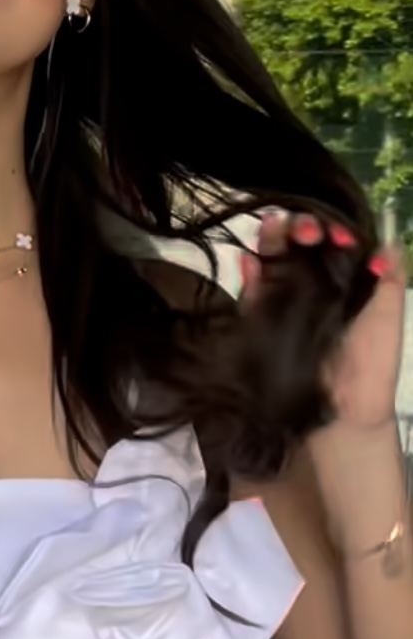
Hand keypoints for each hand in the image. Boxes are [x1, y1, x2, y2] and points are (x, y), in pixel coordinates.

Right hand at [239, 211, 406, 435]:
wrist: (344, 412)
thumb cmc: (371, 364)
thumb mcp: (389, 312)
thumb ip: (391, 274)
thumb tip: (388, 241)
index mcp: (343, 282)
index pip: (332, 241)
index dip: (334, 229)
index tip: (342, 237)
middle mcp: (312, 287)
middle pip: (298, 242)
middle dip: (302, 225)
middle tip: (311, 233)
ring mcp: (283, 302)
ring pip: (271, 257)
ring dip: (275, 237)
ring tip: (283, 230)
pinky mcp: (259, 321)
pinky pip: (248, 291)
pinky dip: (247, 270)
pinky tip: (253, 259)